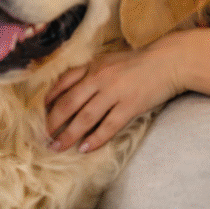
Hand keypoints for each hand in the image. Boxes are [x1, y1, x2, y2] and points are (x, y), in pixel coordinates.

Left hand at [45, 39, 184, 152]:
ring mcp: (114, 92)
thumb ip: (92, 73)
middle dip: (53, 122)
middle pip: (69, 103)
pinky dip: (95, 139)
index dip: (50, 99)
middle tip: (44, 136)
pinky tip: (85, 148)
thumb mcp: (110, 60)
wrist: (169, 60)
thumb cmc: (139, 61)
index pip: (64, 82)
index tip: (40, 113)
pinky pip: (108, 126)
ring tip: (58, 147)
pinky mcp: (130, 106)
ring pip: (85, 117)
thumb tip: (73, 91)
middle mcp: (99, 78)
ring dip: (68, 134)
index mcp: (93, 65)